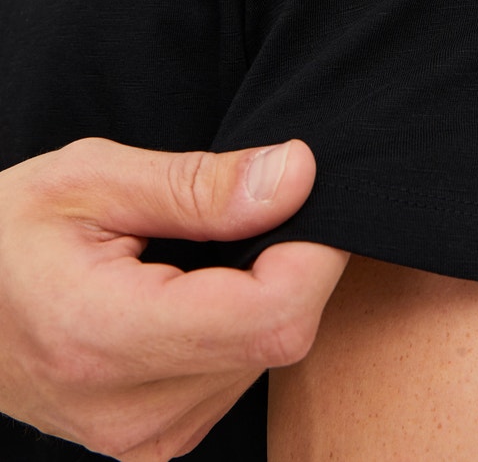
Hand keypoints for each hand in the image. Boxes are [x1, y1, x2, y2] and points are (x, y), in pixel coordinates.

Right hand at [0, 137, 347, 460]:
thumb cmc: (8, 230)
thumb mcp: (93, 178)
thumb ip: (199, 185)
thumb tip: (298, 176)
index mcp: (105, 335)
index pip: (269, 315)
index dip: (313, 253)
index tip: (309, 197)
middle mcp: (132, 410)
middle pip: (278, 335)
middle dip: (291, 263)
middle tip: (249, 208)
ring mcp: (145, 436)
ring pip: (267, 357)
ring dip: (263, 293)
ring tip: (202, 251)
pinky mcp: (156, 440)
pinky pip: (238, 375)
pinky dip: (238, 324)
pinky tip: (195, 291)